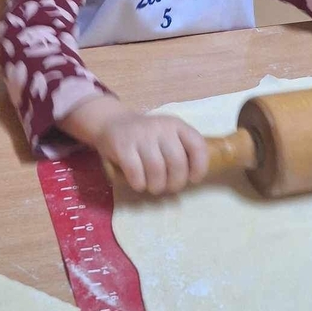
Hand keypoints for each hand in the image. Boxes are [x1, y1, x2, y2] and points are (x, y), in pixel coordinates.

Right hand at [58, 95, 207, 194]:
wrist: (111, 123)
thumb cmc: (145, 137)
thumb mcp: (167, 136)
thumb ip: (182, 150)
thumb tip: (193, 177)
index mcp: (175, 125)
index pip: (197, 145)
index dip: (199, 166)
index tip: (193, 178)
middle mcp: (160, 127)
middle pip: (177, 162)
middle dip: (175, 182)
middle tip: (169, 187)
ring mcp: (140, 135)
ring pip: (157, 170)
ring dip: (157, 186)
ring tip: (154, 187)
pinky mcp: (122, 146)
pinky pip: (136, 172)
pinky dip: (139, 184)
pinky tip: (139, 183)